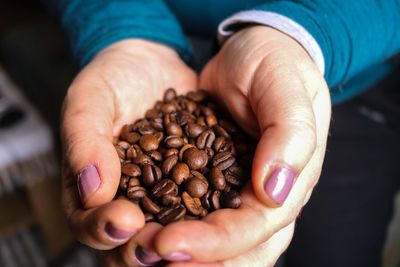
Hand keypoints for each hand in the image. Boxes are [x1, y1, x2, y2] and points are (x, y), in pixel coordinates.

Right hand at [61, 39, 196, 265]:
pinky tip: (230, 216)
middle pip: (131, 243)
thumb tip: (91, 190)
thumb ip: (85, 141)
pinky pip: (206, 207)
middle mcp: (130, 201)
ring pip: (172, 235)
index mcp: (93, 189)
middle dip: (145, 250)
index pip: (90, 223)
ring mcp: (166, 196)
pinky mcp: (197, 183)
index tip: (124, 220)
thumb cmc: (113, 79)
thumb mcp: (90, 100)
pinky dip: (216, 218)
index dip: (104, 229)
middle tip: (162, 246)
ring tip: (200, 244)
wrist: (152, 64)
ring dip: (185, 247)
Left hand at [148, 26, 330, 265]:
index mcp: (289, 181)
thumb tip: (275, 190)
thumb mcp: (287, 87)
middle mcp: (263, 197)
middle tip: (147, 257)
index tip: (170, 244)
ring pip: (212, 243)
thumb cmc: (276, 63)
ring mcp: (236, 191)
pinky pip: (190, 213)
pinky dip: (166, 226)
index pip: (255, 227)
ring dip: (177, 255)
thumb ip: (290, 135)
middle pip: (235, 251)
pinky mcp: (210, 180)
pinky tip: (140, 230)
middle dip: (193, 261)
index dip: (216, 244)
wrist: (254, 52)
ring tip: (138, 253)